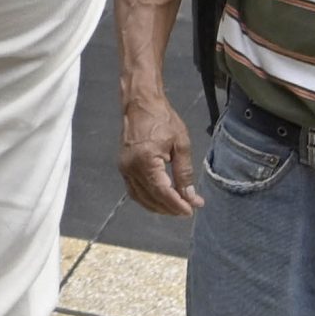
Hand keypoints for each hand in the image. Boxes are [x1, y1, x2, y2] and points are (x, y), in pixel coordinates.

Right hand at [120, 92, 202, 215]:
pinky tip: (161, 200)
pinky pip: (134, 191)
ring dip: (159, 206)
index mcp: (146, 161)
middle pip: (151, 198)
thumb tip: (190, 196)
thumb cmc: (163, 120)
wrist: (141, 105)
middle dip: (170, 207)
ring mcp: (124, 169)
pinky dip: (148, 199)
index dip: (177, 205)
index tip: (191, 210)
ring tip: (177, 207)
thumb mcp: (181, 144)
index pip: (162, 192)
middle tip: (189, 208)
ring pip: (141, 198)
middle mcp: (131, 168)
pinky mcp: (123, 168)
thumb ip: (184, 173)